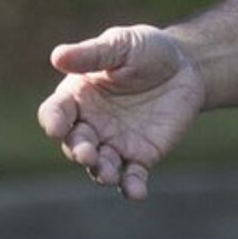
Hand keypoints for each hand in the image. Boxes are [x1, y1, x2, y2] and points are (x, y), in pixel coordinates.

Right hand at [38, 25, 204, 200]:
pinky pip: (131, 177)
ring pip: (99, 166)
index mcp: (77, 97)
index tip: (55, 127)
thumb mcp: (120, 45)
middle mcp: (90, 124)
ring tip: (108, 174)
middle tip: (87, 154)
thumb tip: (57, 56)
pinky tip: (136, 193)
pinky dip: (131, 188)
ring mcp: (113, 143)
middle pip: (74, 144)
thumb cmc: (145, 50)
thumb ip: (92, 54)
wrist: (185, 67)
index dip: (52, 121)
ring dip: (100, 172)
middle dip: (78, 151)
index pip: (55, 113)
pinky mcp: (140, 156)